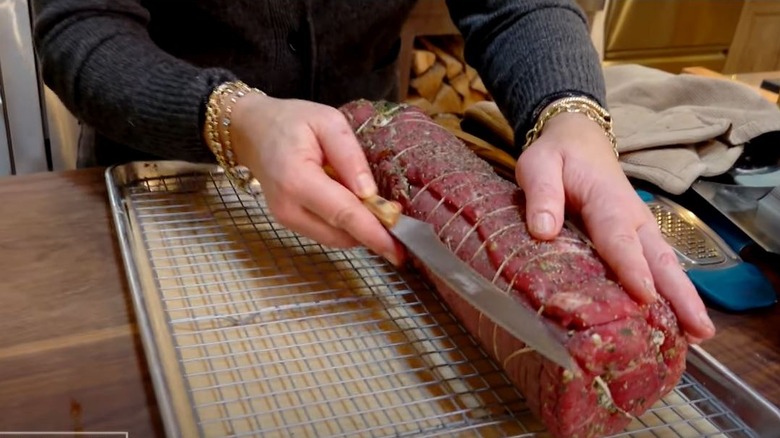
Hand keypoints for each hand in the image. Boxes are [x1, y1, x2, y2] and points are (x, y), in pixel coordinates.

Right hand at [227, 93, 402, 264]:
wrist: (252, 130)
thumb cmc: (290, 121)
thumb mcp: (328, 122)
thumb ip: (350, 156)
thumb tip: (371, 194)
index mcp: (297, 180)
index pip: (343, 214)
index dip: (374, 233)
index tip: (398, 248)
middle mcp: (289, 207)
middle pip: (342, 234)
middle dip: (374, 231)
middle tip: (398, 216)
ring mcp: (286, 219)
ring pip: (337, 238)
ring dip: (361, 229)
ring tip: (378, 206)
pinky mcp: (289, 222)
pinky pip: (327, 232)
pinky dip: (346, 225)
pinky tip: (355, 206)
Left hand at [515, 111, 715, 342]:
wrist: (577, 138)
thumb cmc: (556, 156)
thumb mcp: (537, 166)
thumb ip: (541, 196)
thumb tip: (543, 231)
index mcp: (606, 199)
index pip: (618, 237)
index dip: (632, 267)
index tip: (645, 296)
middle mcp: (632, 216)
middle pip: (658, 257)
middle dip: (678, 294)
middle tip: (697, 329)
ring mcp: (639, 227)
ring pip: (664, 263)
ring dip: (683, 298)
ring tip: (699, 333)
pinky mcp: (637, 236)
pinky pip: (655, 264)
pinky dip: (669, 291)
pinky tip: (675, 320)